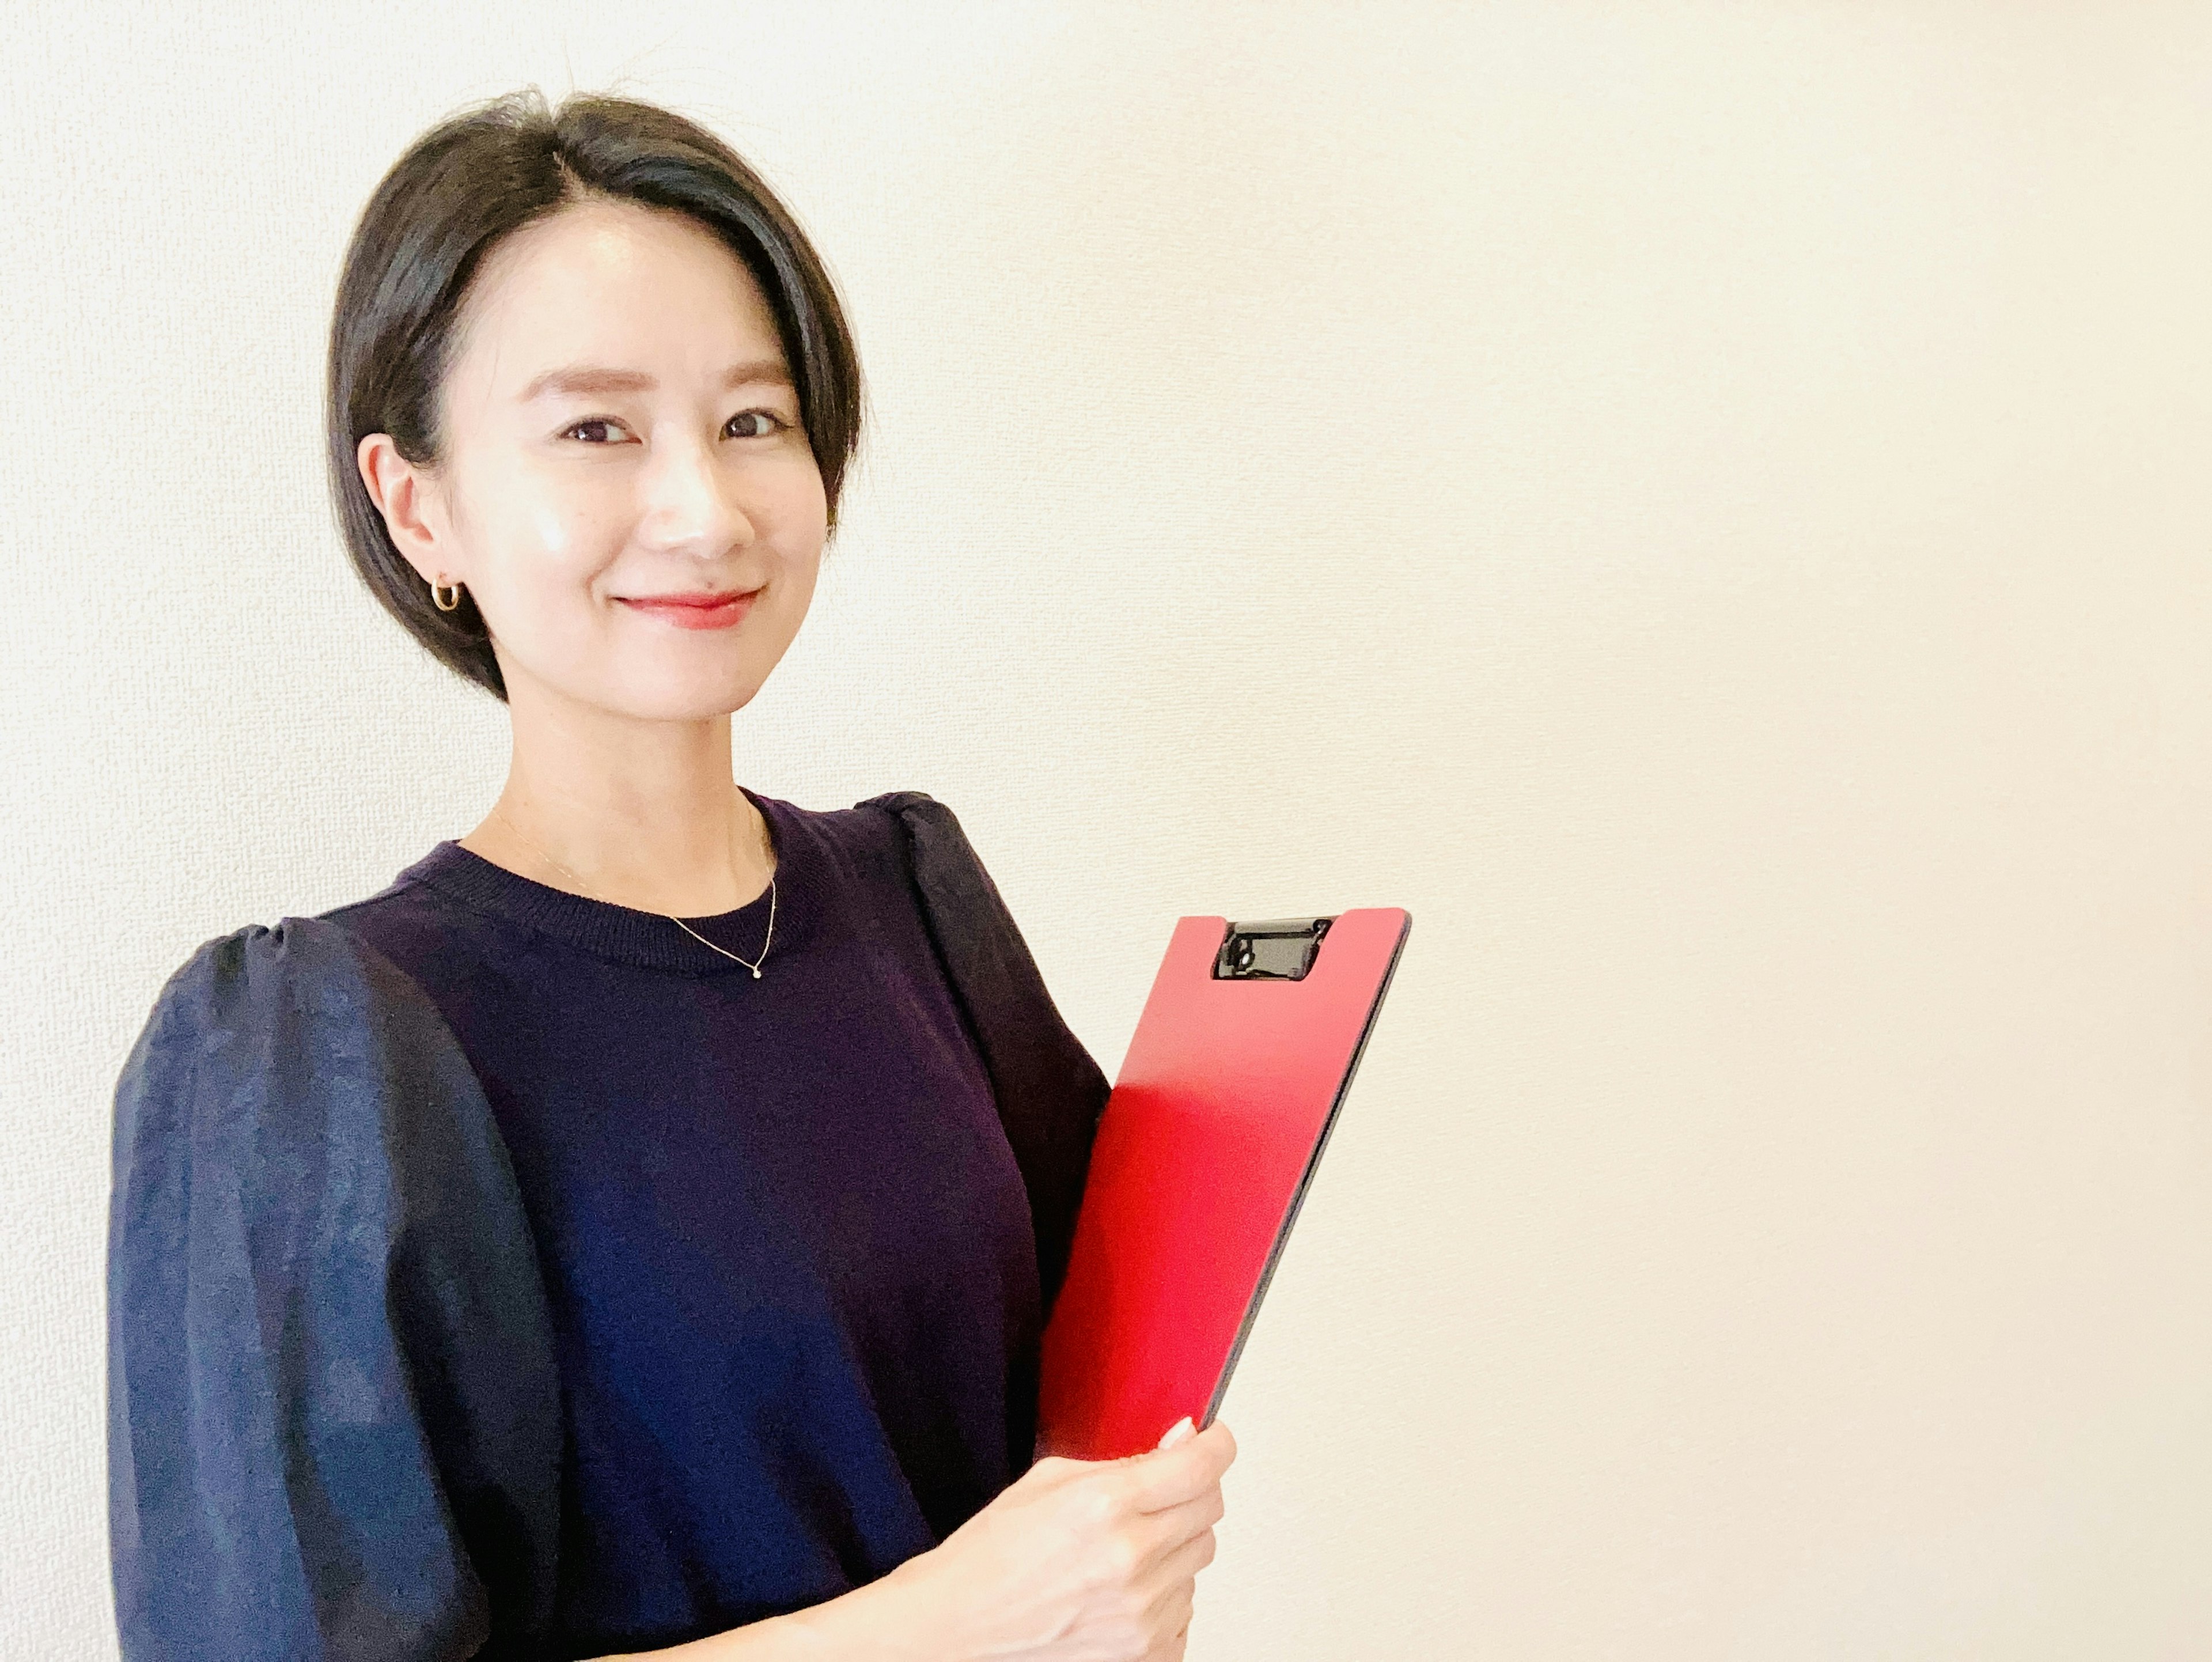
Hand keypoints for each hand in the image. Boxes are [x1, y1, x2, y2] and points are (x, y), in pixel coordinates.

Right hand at [874, 1414, 1235, 1660]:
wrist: (959, 1627)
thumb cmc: (992, 1557)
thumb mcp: (1050, 1481)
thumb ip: (1124, 1461)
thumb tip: (1180, 1443)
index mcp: (1106, 1505)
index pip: (1201, 1466)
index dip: (1216, 1445)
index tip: (1213, 1441)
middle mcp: (1132, 1559)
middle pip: (1209, 1511)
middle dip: (1188, 1494)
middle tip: (1153, 1497)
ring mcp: (1142, 1613)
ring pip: (1198, 1562)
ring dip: (1171, 1549)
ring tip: (1118, 1554)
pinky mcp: (1145, 1652)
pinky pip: (1185, 1610)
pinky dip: (1163, 1598)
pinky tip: (1120, 1592)